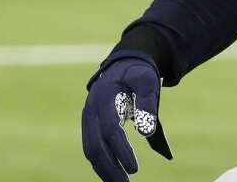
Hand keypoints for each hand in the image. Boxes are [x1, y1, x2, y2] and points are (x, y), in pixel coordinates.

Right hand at [82, 51, 172, 180]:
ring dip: (104, 170)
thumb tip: (147, 133)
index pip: (110, 129)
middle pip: (95, 144)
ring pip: (90, 150)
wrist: (122, 65)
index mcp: (105, 96)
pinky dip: (101, 164)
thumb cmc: (137, 75)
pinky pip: (91, 148)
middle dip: (110, 168)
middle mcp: (91, 109)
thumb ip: (148, 104)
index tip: (135, 169)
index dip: (121, 150)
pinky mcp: (89, 126)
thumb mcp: (147, 82)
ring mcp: (87, 118)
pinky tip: (114, 176)